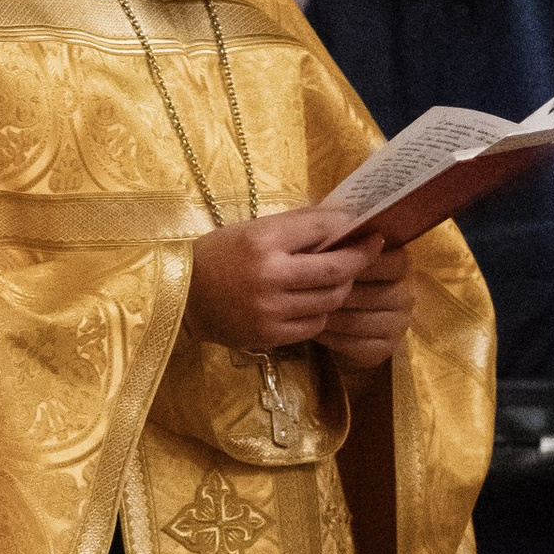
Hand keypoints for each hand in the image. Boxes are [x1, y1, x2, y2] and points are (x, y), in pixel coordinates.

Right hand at [188, 209, 415, 360]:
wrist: (181, 298)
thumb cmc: (218, 256)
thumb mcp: (251, 230)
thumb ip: (296, 225)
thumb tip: (342, 218)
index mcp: (262, 241)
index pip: (321, 230)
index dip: (349, 227)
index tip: (365, 226)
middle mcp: (268, 276)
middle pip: (336, 270)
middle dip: (360, 259)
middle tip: (371, 251)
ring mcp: (269, 310)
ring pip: (330, 300)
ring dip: (341, 288)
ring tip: (340, 278)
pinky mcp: (268, 335)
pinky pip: (314, 325)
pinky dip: (321, 312)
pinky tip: (314, 303)